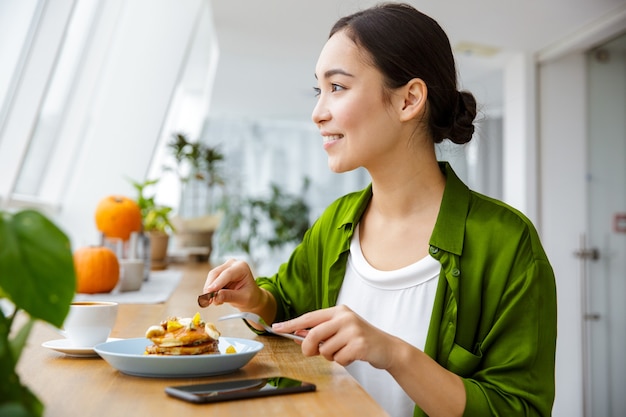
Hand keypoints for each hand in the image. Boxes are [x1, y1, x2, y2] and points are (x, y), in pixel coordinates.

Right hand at [203, 259, 264, 310]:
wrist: (250, 296)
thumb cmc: (250, 296)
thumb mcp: (243, 298)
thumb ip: (230, 297)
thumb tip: (216, 296)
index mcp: (242, 267)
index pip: (228, 274)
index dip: (218, 282)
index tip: (210, 291)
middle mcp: (232, 264)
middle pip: (216, 273)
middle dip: (211, 287)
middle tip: (209, 300)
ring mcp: (224, 268)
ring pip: (211, 277)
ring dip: (210, 290)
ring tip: (217, 302)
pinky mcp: (219, 274)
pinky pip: (210, 282)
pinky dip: (210, 291)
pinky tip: (217, 298)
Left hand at [272, 305, 397, 369]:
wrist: (387, 347)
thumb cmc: (359, 339)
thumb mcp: (340, 330)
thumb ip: (322, 331)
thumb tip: (298, 335)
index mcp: (338, 311)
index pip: (309, 317)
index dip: (291, 324)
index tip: (276, 328)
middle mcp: (345, 317)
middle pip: (314, 334)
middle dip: (309, 347)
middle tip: (312, 353)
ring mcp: (353, 330)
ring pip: (325, 350)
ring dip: (331, 356)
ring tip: (343, 351)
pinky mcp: (359, 344)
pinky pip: (339, 359)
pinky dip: (342, 361)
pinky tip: (353, 356)